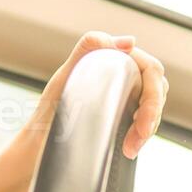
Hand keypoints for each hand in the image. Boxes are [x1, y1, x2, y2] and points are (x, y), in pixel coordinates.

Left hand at [0, 30, 167, 191]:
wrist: (35, 149)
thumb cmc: (46, 115)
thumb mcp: (64, 79)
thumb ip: (88, 50)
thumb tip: (129, 42)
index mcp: (109, 60)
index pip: (149, 69)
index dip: (153, 94)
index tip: (142, 121)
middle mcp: (118, 74)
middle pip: (156, 88)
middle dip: (152, 114)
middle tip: (137, 140)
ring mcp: (121, 95)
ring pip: (153, 106)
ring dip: (148, 128)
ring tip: (131, 149)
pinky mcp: (120, 116)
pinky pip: (144, 120)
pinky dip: (142, 134)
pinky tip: (131, 147)